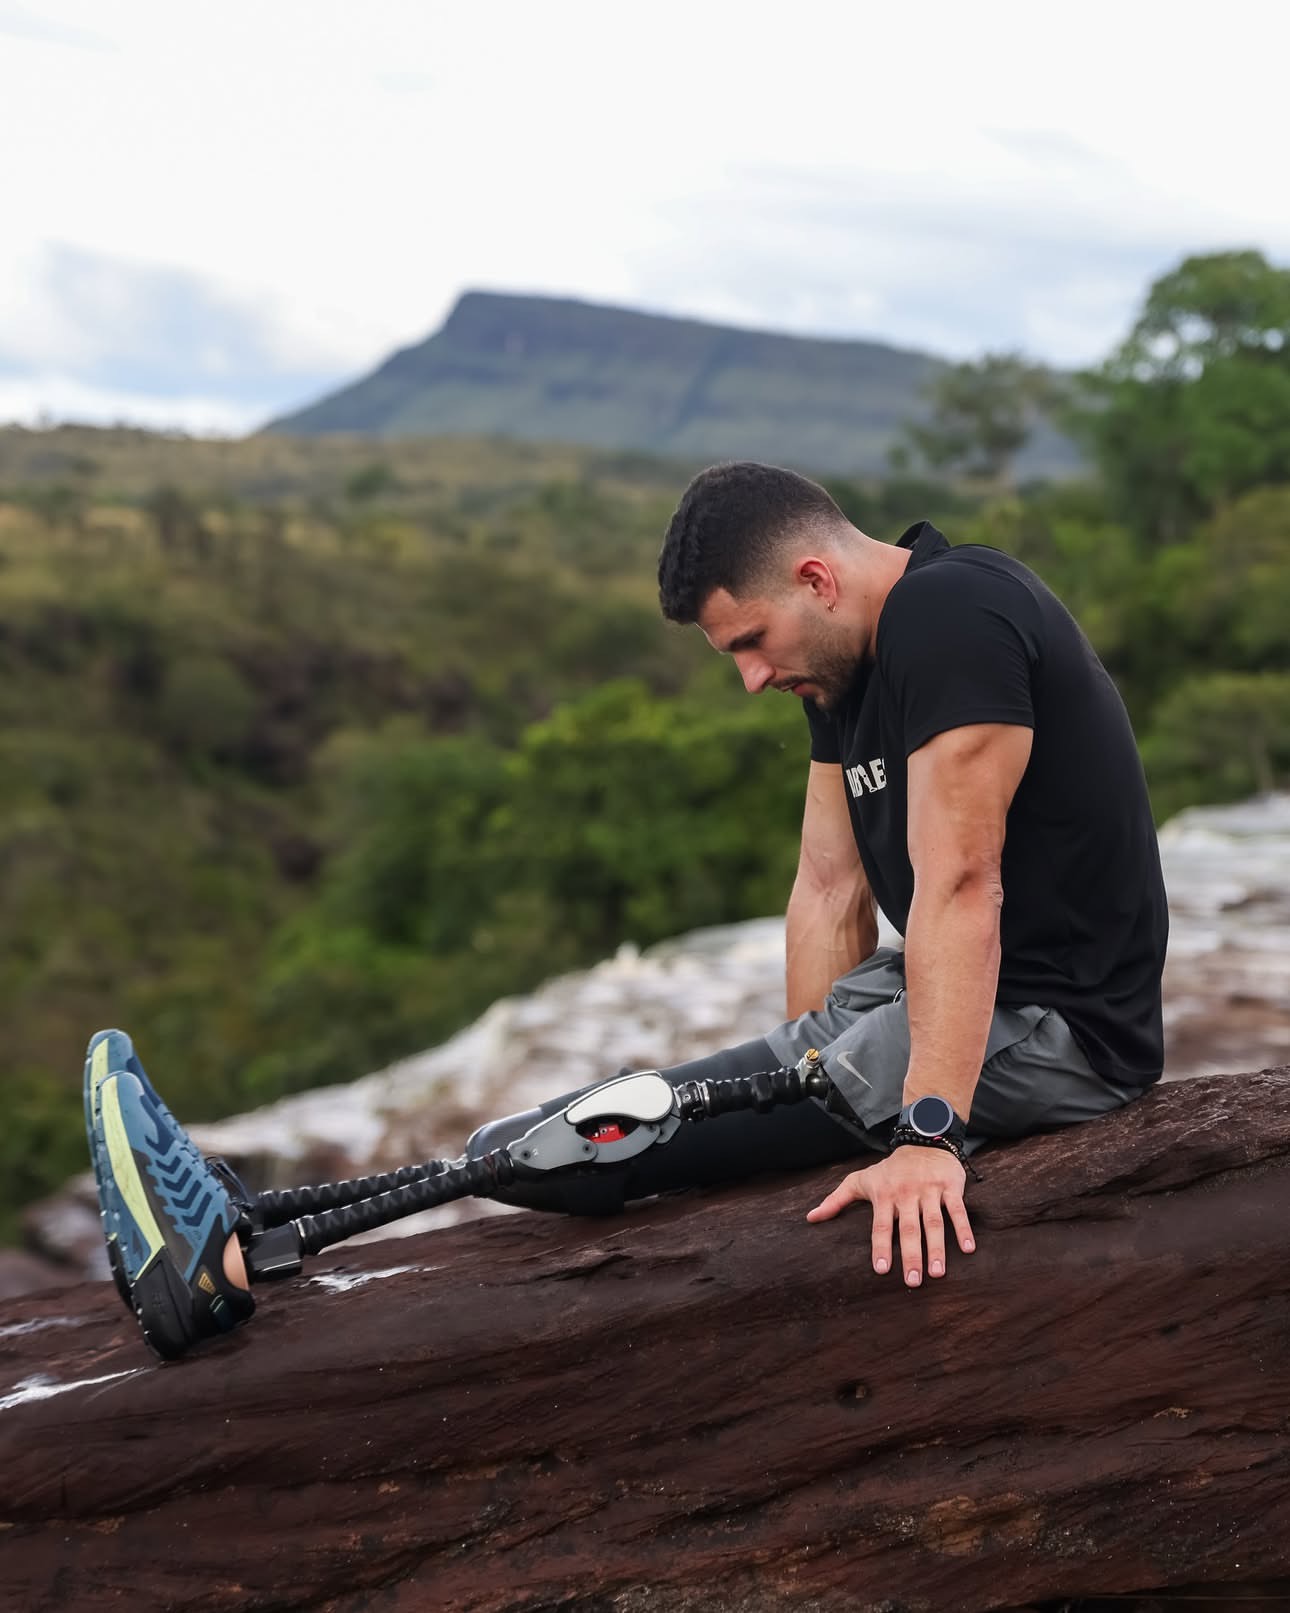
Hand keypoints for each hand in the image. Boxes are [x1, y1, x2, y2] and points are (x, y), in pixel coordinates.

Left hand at [806, 1145, 974, 1286]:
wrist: (923, 1139)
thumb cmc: (889, 1169)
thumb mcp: (860, 1180)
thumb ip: (836, 1200)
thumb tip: (810, 1218)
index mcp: (884, 1195)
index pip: (881, 1225)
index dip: (881, 1247)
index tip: (882, 1270)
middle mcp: (906, 1193)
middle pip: (909, 1228)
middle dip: (911, 1255)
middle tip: (913, 1282)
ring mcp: (929, 1190)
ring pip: (934, 1221)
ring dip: (937, 1248)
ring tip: (938, 1273)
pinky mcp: (950, 1186)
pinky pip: (957, 1209)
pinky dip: (964, 1228)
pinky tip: (968, 1249)